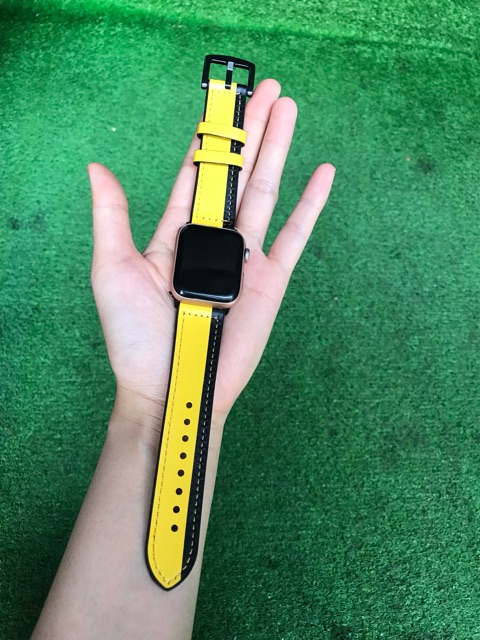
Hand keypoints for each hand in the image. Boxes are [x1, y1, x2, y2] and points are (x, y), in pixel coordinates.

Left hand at [87, 78, 334, 434]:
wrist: (170, 386)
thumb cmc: (135, 338)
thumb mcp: (112, 269)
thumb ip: (112, 217)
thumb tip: (96, 168)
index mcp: (176, 232)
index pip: (196, 175)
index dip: (209, 139)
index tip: (222, 104)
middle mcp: (213, 239)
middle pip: (236, 173)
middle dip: (251, 130)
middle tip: (267, 90)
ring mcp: (245, 258)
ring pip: (265, 191)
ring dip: (278, 149)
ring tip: (288, 108)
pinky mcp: (270, 280)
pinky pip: (295, 235)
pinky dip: (311, 204)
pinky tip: (323, 172)